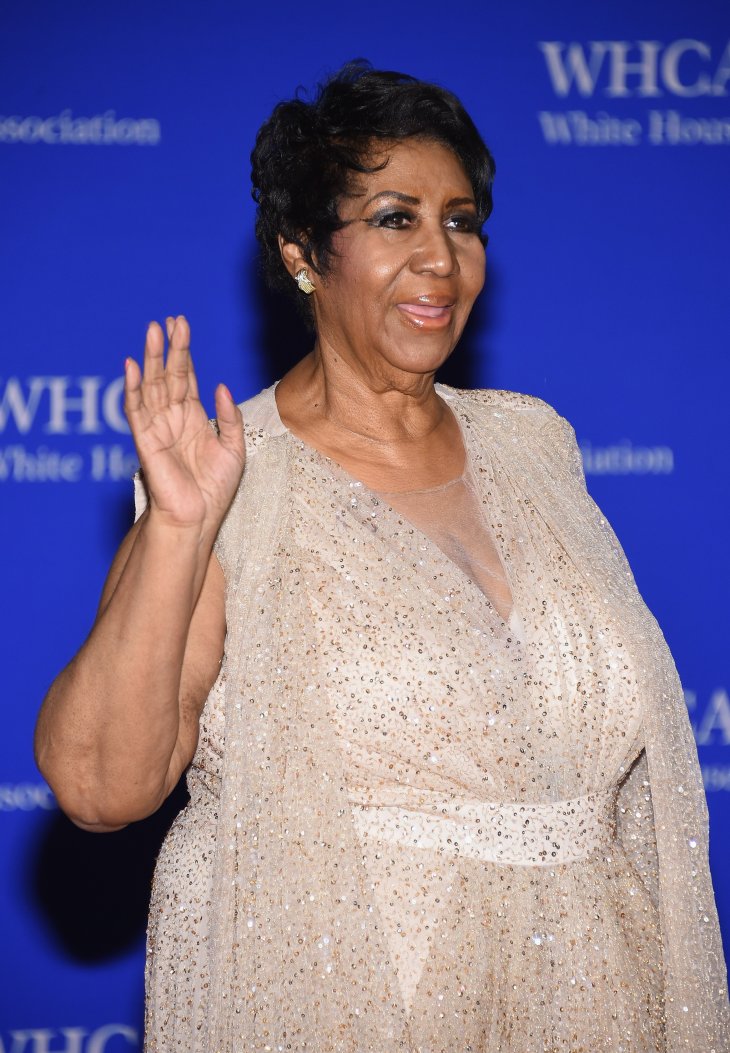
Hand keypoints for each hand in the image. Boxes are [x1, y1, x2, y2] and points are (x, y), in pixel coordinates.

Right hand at [124, 316, 244, 534]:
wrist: (198, 519)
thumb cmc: (215, 490)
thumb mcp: (234, 448)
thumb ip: (229, 417)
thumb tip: (221, 386)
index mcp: (193, 418)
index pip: (185, 378)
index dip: (184, 353)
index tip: (181, 326)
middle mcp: (173, 419)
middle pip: (168, 375)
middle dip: (169, 348)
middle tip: (170, 320)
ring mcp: (157, 428)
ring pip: (152, 386)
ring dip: (152, 358)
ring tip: (153, 331)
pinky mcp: (145, 441)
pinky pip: (136, 411)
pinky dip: (133, 388)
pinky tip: (133, 366)